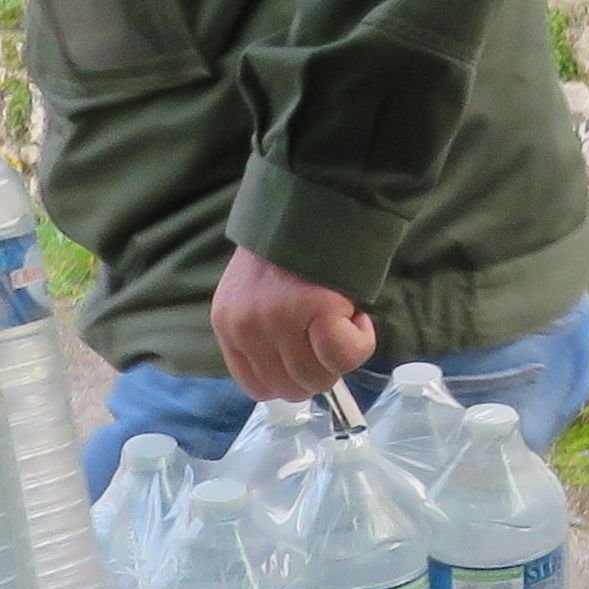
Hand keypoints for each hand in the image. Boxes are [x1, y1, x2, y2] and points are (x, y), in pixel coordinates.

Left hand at [212, 246, 378, 401]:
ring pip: (318, 377)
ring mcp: (276, 320)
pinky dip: (360, 342)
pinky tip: (358, 316)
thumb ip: (267, 334)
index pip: (257, 386)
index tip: (312, 358)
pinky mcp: (312, 308)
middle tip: (334, 334)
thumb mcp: (258, 295)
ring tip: (344, 316)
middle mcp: (245, 327)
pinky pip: (343, 355)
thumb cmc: (292, 248)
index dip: (292, 380)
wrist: (312, 200)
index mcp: (228, 325)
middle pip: (291, 388)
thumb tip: (300, 373)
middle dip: (321, 371)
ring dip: (342, 354)